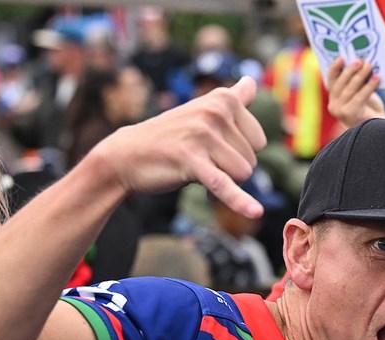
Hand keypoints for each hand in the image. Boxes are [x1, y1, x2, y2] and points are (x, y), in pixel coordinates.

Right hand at [86, 76, 265, 216]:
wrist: (126, 155)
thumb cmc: (171, 135)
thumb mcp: (202, 111)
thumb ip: (232, 98)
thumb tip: (252, 80)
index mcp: (223, 99)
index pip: (259, 141)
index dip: (239, 153)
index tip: (215, 148)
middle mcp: (215, 112)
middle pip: (252, 159)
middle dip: (230, 168)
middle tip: (201, 160)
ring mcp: (202, 134)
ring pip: (242, 174)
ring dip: (223, 181)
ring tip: (197, 170)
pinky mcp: (190, 159)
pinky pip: (223, 185)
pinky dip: (239, 201)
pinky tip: (255, 213)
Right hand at [327, 58, 384, 128]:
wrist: (378, 130)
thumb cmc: (370, 110)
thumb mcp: (361, 94)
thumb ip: (357, 82)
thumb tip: (361, 64)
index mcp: (334, 99)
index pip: (331, 81)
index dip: (335, 69)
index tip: (341, 58)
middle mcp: (334, 106)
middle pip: (340, 84)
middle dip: (350, 70)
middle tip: (360, 60)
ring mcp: (340, 111)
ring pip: (350, 89)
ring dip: (361, 76)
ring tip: (370, 66)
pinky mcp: (350, 114)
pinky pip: (360, 96)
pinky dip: (369, 86)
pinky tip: (377, 78)